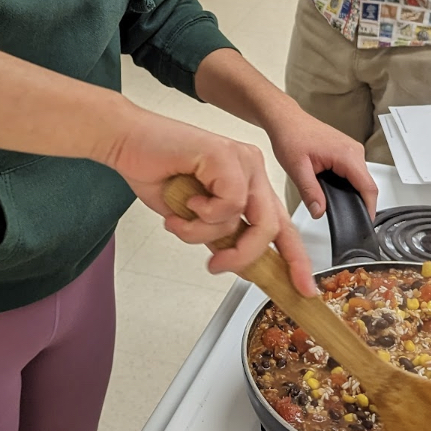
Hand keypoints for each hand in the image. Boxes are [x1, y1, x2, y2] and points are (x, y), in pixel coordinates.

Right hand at [104, 101, 316, 295]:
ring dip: (207, 234)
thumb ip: (218, 235)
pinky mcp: (227, 155)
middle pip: (273, 226)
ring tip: (179, 223)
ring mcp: (243, 160)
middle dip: (246, 255)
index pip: (281, 225)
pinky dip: (202, 214)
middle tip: (217, 266)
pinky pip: (230, 203)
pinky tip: (183, 202)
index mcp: (248, 181)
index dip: (295, 259)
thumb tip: (239, 265)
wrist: (126, 142)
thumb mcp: (193, 217)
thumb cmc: (155, 172)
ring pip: (251, 219)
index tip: (304, 288)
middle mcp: (251, 168)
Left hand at [267, 104, 377, 221]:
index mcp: (347, 154)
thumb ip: (310, 193)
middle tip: (345, 217)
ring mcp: (352, 150)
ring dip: (352, 193)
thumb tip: (320, 212)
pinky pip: (354, 173)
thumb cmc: (291, 136)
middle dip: (359, 203)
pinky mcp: (347, 152)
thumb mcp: (297, 169)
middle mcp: (354, 151)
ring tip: (337, 204)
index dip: (369, 208)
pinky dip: (347, 184)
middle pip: (366, 185)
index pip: (368, 187)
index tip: (365, 222)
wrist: (286, 120)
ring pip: (361, 179)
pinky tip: (334, 189)